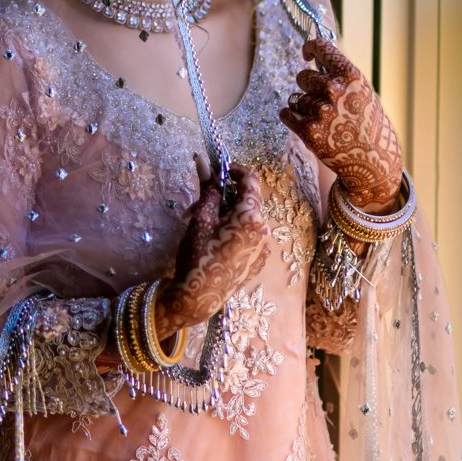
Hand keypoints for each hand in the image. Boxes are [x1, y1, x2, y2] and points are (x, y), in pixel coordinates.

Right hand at [154, 161, 270, 338]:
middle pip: (247, 200)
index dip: (233, 169)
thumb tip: (203, 161)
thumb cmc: (198, 255)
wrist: (198, 299)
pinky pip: (248, 235)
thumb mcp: (200, 218)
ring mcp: (263, 247)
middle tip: (198, 203)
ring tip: (201, 224)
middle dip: (223, 195)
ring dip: (225, 214)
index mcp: (252, 216)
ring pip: (246, 218)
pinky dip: (233, 230)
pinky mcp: (258, 261)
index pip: (250, 179)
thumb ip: (207, 189)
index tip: (216, 170)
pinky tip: (214, 240)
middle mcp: (264, 230)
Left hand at [279, 38, 401, 209]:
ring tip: (325, 121)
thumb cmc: (367, 123)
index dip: (310, 48)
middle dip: (308, 86)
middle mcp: (334, 90)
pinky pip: (286, 113)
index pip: (321, 48)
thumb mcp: (361, 92)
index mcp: (351, 76)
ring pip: (296, 98)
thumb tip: (314, 57)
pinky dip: (291, 117)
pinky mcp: (307, 131)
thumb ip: (339, 75)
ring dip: (305, 107)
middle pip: (303, 77)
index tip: (307, 54)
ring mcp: (320, 111)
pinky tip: (307, 124)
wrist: (373, 161)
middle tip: (322, 101)